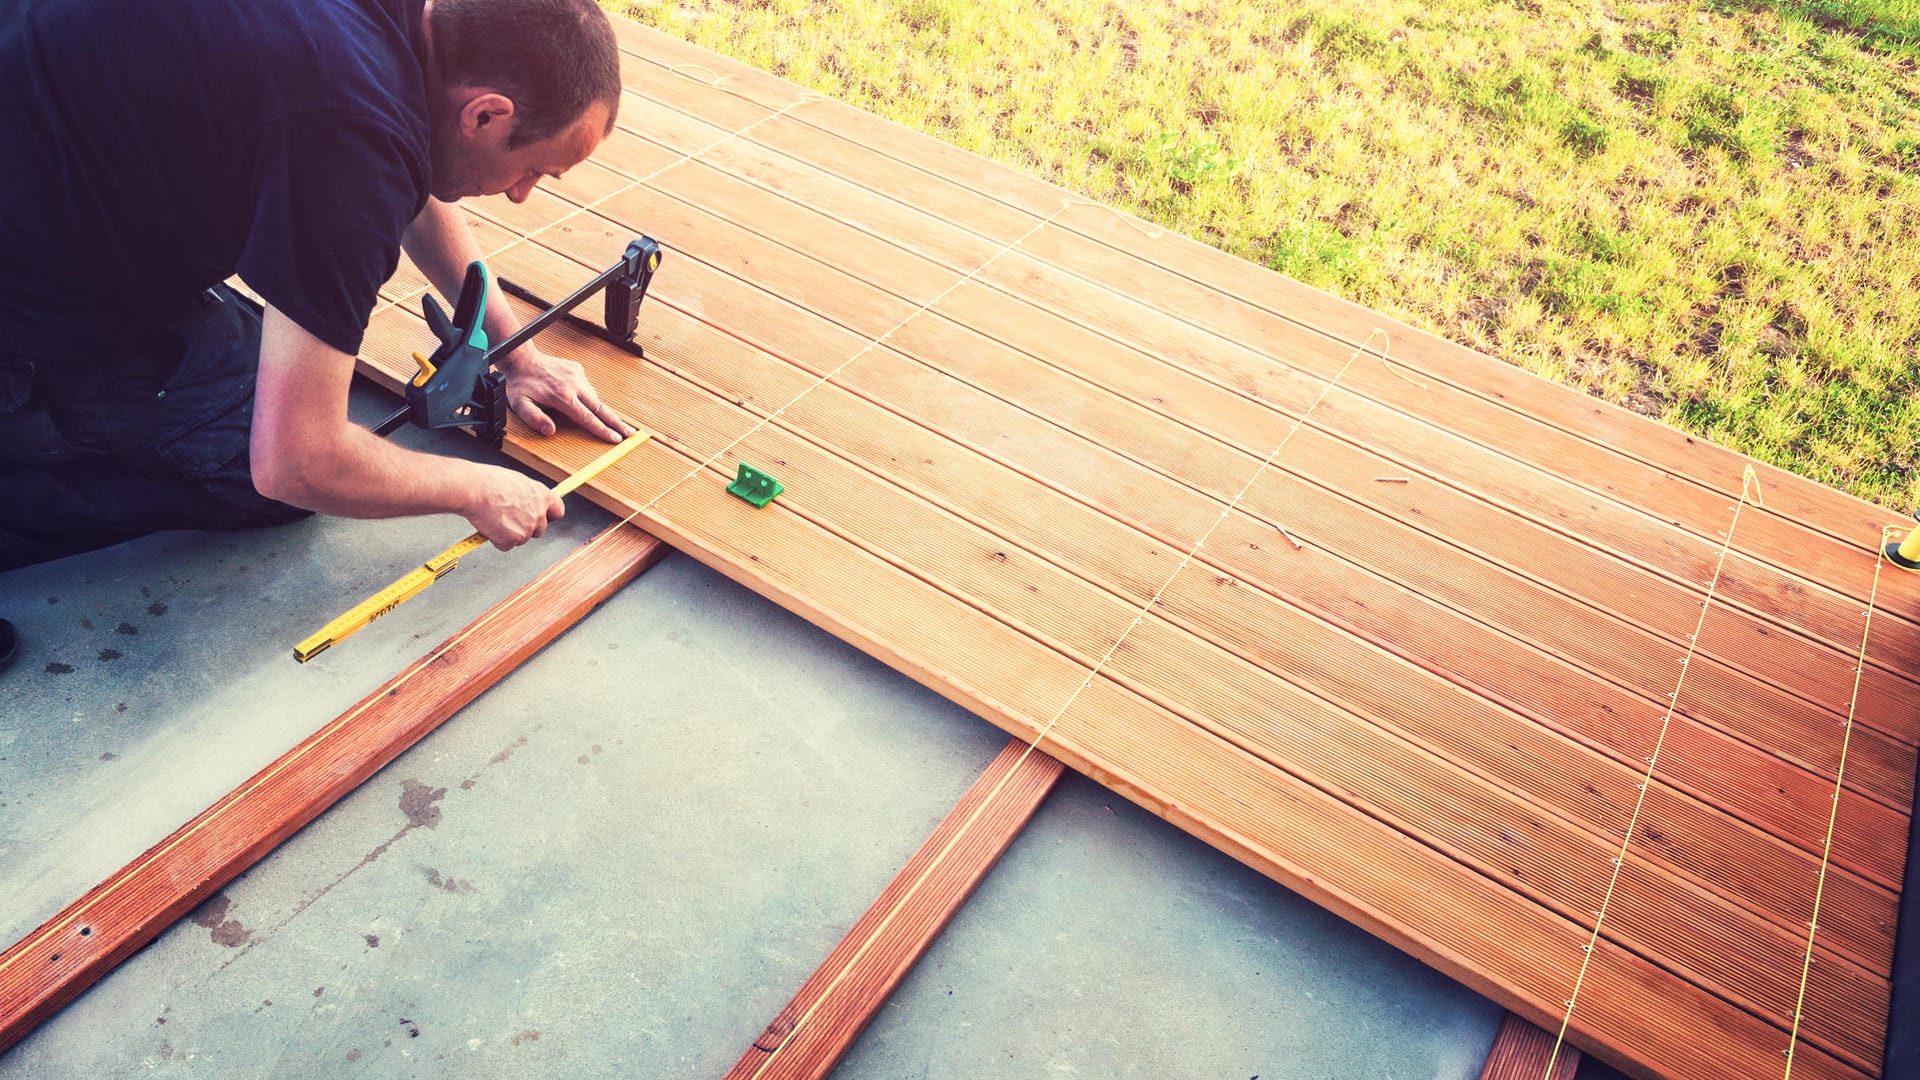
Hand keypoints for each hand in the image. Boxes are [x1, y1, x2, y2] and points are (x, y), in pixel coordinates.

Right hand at [461, 466, 564, 550]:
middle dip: (526, 527)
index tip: (543, 516)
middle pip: (539, 530)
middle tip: (509, 518)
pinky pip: (505, 545)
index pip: (557, 511)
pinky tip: (489, 525)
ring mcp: (527, 529)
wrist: (474, 490)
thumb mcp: (517, 482)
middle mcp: (539, 514)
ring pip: (521, 538)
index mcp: (542, 496)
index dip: (548, 515)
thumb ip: (528, 495)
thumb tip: (527, 501)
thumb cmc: (489, 482)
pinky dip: (497, 539)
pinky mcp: (512, 540)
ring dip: (510, 533)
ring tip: (494, 517)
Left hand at [496, 345, 633, 442]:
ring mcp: (577, 376)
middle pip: (601, 408)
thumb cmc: (521, 384)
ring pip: (595, 398)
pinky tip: (583, 401)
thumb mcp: (520, 405)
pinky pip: (588, 387)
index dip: (602, 430)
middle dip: (617, 422)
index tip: (615, 438)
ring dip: (601, 411)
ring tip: (610, 422)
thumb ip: (535, 419)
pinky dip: (589, 397)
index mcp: (562, 397)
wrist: (523, 360)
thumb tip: (551, 431)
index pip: (587, 418)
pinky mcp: (578, 369)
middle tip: (630, 433)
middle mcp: (574, 385)